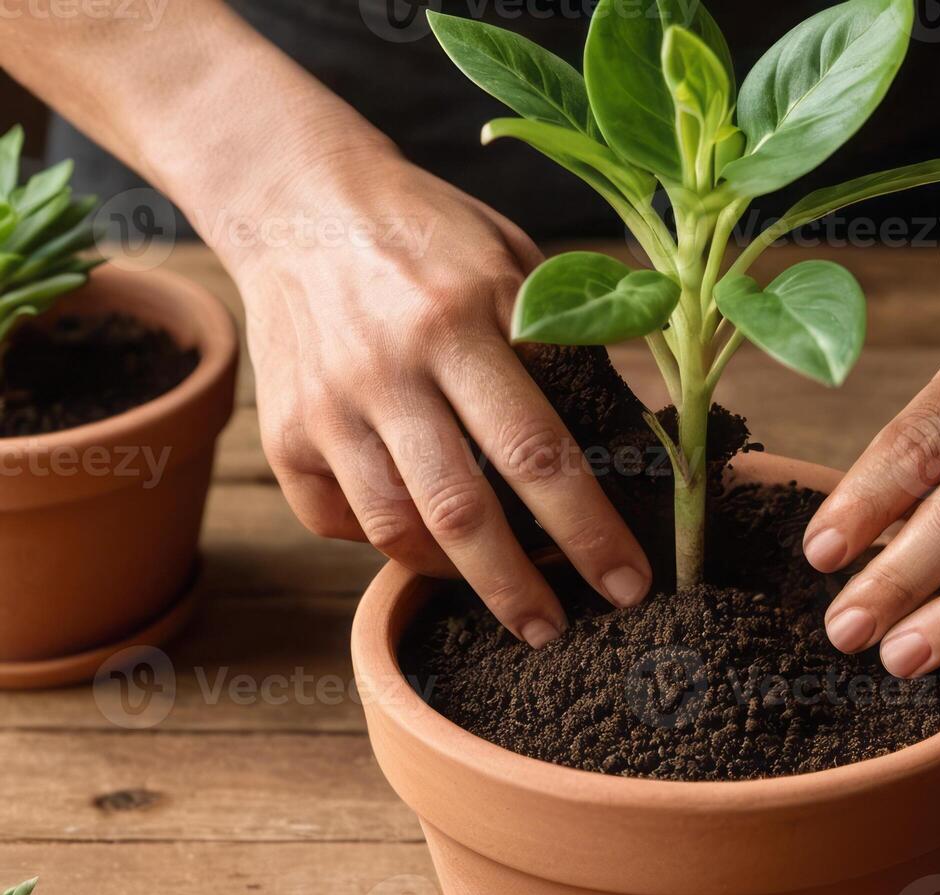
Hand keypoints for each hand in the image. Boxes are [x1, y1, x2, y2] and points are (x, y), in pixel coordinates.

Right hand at [224, 152, 650, 645]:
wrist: (295, 199)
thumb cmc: (427, 233)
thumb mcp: (510, 256)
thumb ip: (565, 337)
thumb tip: (635, 427)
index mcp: (462, 315)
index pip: (539, 448)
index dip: (589, 527)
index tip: (631, 579)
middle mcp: (390, 367)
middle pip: (466, 510)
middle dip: (523, 587)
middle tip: (562, 630)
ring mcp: (329, 404)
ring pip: (399, 529)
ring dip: (459, 580)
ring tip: (508, 600)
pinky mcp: (284, 431)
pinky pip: (340, 521)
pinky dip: (389, 545)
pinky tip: (427, 543)